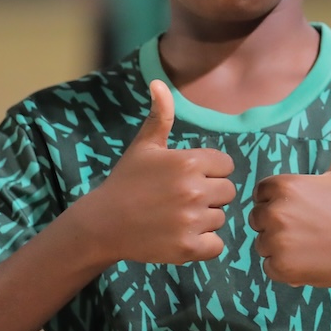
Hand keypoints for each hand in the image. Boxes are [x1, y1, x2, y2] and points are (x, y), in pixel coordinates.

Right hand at [83, 80, 235, 263]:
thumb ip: (160, 116)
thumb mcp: (144, 146)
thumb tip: (159, 83)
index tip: (185, 177)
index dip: (209, 171)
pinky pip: (217, 245)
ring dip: (204, 220)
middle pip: (228, 192)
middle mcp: (194, 190)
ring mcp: (192, 220)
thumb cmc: (126, 182)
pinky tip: (180, 235)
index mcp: (188, 162)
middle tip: (179, 199)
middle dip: (209, 195)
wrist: (102, 224)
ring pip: (221, 218)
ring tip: (175, 217)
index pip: (225, 165)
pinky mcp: (189, 247)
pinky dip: (203, 244)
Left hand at [252, 102, 330, 289]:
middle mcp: (275, 211)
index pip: (262, 194)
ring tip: (311, 245)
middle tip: (310, 229)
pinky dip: (285, 268)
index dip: (281, 202)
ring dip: (280, 248)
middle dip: (278, 225)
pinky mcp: (281, 267)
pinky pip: (268, 266)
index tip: (305, 209)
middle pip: (259, 219)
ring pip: (262, 244)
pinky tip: (309, 261)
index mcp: (284, 186)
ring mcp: (276, 240)